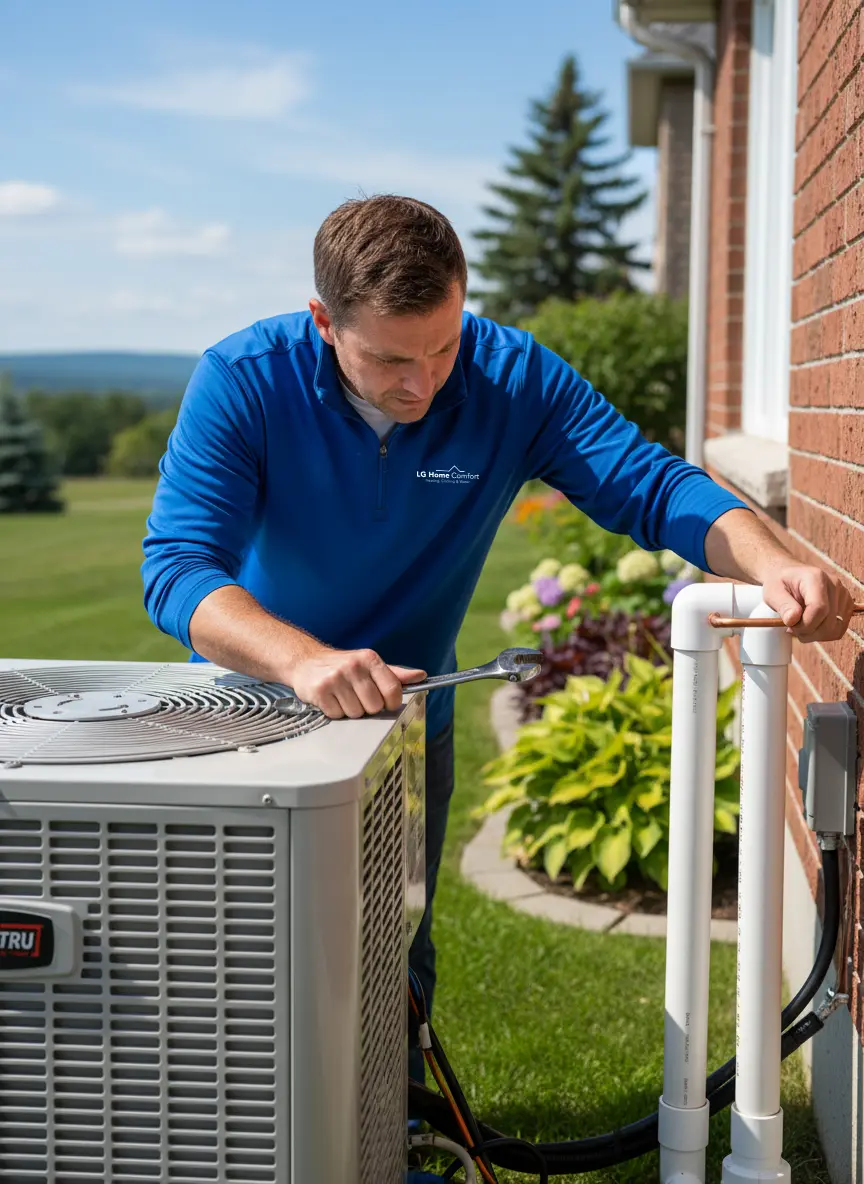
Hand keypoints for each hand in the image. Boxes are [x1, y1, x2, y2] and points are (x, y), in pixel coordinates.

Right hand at [289, 646, 425, 718]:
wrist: (306, 662)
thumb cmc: (343, 665)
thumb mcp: (370, 665)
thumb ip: (396, 674)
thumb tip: (421, 676)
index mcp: (370, 658)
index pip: (393, 690)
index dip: (391, 702)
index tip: (384, 701)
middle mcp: (353, 666)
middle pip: (375, 706)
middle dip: (367, 707)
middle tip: (357, 695)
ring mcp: (335, 678)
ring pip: (356, 713)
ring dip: (350, 710)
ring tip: (342, 696)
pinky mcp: (319, 691)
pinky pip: (337, 715)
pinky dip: (335, 711)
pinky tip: (330, 698)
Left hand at [761, 563, 854, 642]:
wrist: (788, 575)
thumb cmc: (779, 582)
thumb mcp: (772, 591)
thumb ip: (782, 605)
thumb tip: (792, 620)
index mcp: (815, 577)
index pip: (819, 608)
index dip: (805, 624)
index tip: (790, 626)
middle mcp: (834, 584)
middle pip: (829, 622)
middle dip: (808, 632)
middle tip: (792, 628)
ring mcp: (842, 594)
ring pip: (835, 629)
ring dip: (816, 635)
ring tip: (800, 627)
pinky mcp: (846, 604)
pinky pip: (839, 629)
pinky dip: (824, 634)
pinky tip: (811, 626)